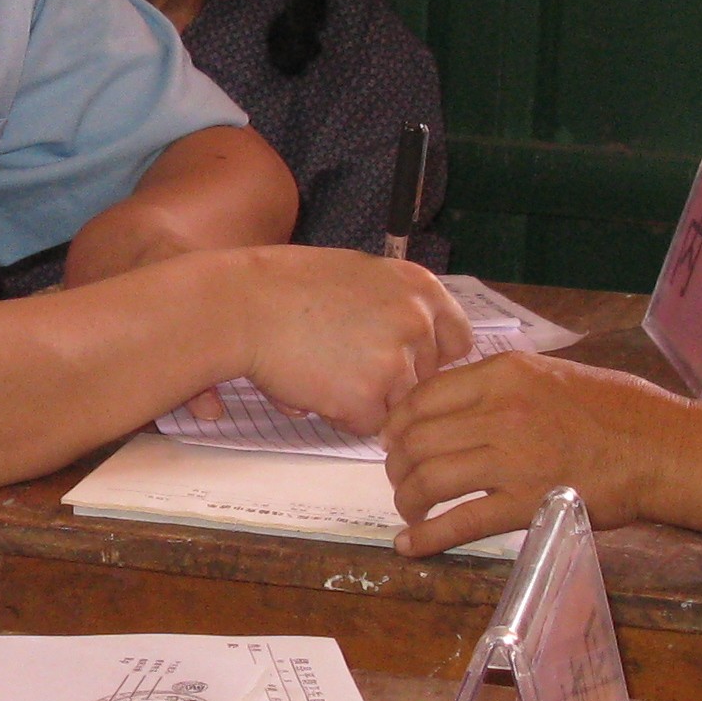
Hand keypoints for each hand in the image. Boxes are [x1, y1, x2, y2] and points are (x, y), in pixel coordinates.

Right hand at [233, 247, 470, 432]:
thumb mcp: (359, 274)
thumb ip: (396, 304)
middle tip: (343, 364)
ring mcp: (396, 361)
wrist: (244, 306)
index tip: (400, 360)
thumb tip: (418, 338)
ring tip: (324, 372)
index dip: (428, 357)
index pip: (457, 341)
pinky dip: (341, 417)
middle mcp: (418, 321)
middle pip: (425, 379)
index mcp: (421, 288)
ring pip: (398, 405)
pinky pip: (368, 426)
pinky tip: (314, 388)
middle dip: (392, 382)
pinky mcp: (369, 398)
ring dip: (366, 401)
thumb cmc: (287, 286)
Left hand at [381, 351, 679, 554]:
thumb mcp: (554, 374)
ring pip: (429, 478)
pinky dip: (426, 536)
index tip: (395, 440)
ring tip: (410, 509)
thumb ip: (505, 385)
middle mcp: (501, 410)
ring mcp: (513, 459)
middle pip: (417, 438)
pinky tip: (410, 545)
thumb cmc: (620, 409)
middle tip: (401, 478)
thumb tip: (459, 405)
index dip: (399, 422)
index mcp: (506, 373)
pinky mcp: (527, 504)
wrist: (664, 448)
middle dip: (398, 464)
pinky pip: (459, 521)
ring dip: (407, 499)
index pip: (425, 395)